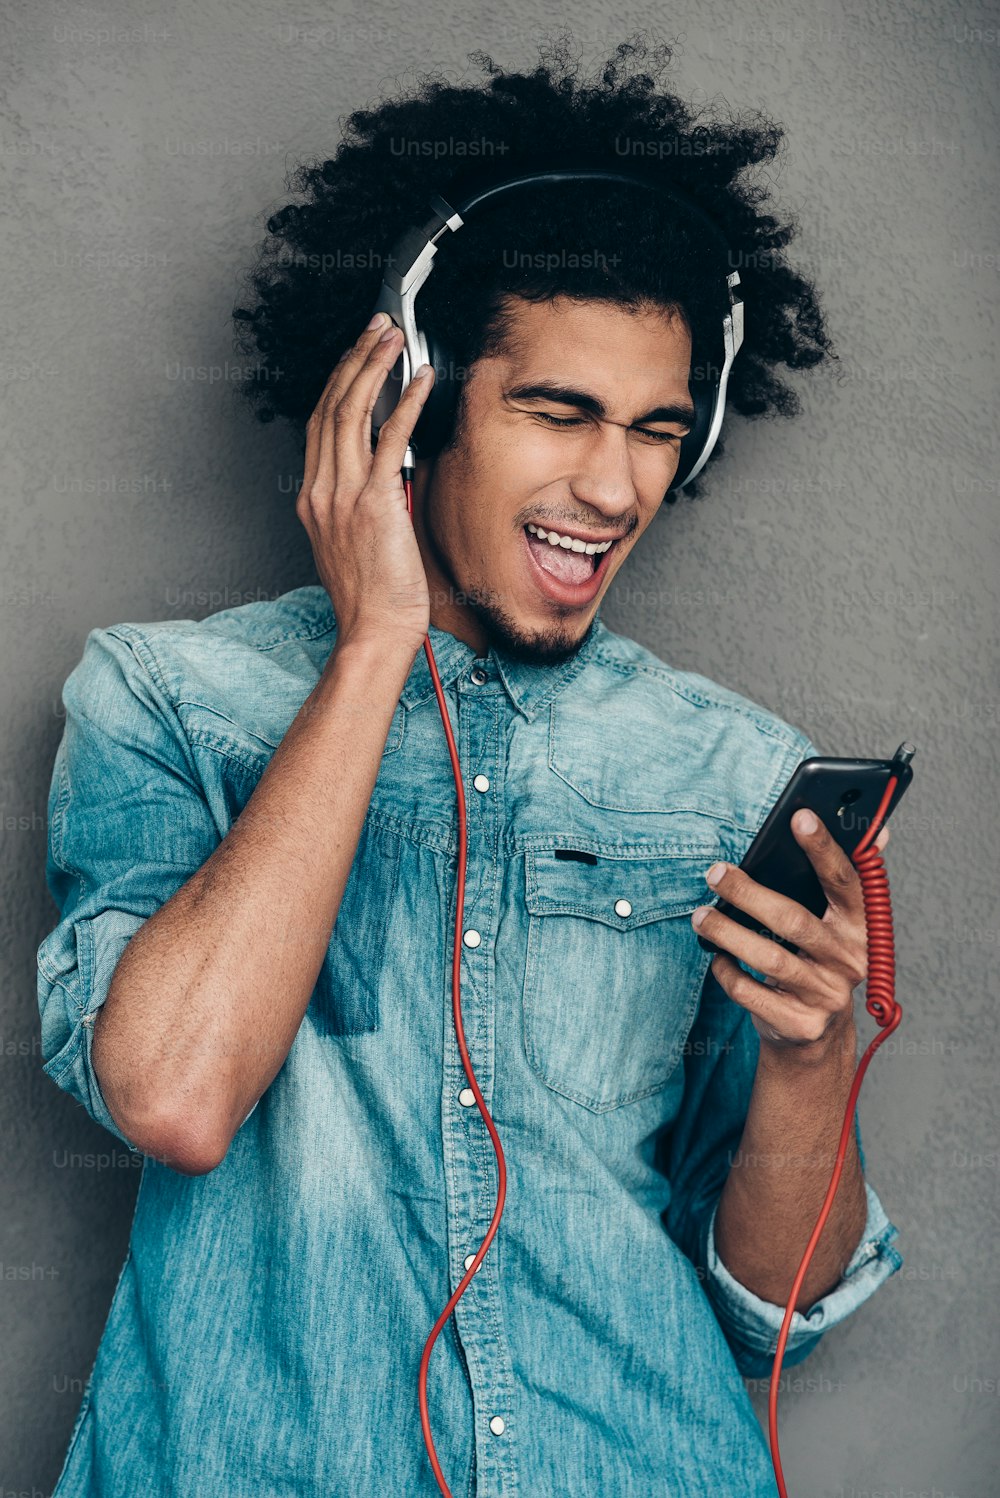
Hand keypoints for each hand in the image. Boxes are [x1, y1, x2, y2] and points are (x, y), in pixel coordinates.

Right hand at [296, 314, 435, 655]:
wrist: (374, 631)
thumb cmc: (373, 599)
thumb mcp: (353, 545)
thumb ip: (359, 507)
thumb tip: (384, 479)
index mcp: (312, 500)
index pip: (319, 426)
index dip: (337, 384)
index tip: (356, 357)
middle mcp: (321, 491)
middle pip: (331, 407)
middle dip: (353, 360)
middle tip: (374, 330)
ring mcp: (343, 495)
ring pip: (351, 412)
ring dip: (374, 367)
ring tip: (392, 338)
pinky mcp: (374, 501)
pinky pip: (389, 439)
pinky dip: (405, 403)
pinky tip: (420, 380)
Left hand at [690, 812, 891, 1054]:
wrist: (815, 1033)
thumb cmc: (816, 960)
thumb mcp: (836, 924)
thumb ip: (842, 879)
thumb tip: (880, 827)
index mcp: (861, 926)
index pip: (844, 881)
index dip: (824, 849)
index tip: (800, 817)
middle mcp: (849, 960)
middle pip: (794, 920)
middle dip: (749, 893)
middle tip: (715, 872)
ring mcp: (826, 995)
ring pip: (770, 959)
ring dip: (729, 933)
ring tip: (701, 916)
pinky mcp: (800, 1024)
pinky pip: (753, 993)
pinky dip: (728, 972)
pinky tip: (716, 957)